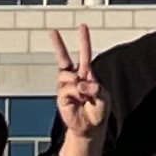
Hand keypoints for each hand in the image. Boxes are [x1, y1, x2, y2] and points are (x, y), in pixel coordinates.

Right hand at [50, 25, 104, 145]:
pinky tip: (80, 99)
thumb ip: (94, 88)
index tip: (82, 26)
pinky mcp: (61, 97)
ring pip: (66, 75)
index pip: (84, 54)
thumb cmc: (99, 111)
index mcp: (86, 75)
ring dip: (78, 83)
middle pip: (63, 58)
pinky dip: (75, 92)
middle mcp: (74, 78)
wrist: (91, 128)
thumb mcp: (103, 97)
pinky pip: (66, 89)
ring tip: (85, 95)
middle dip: (58, 44)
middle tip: (52, 30)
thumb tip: (81, 84)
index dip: (83, 40)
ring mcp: (66, 87)